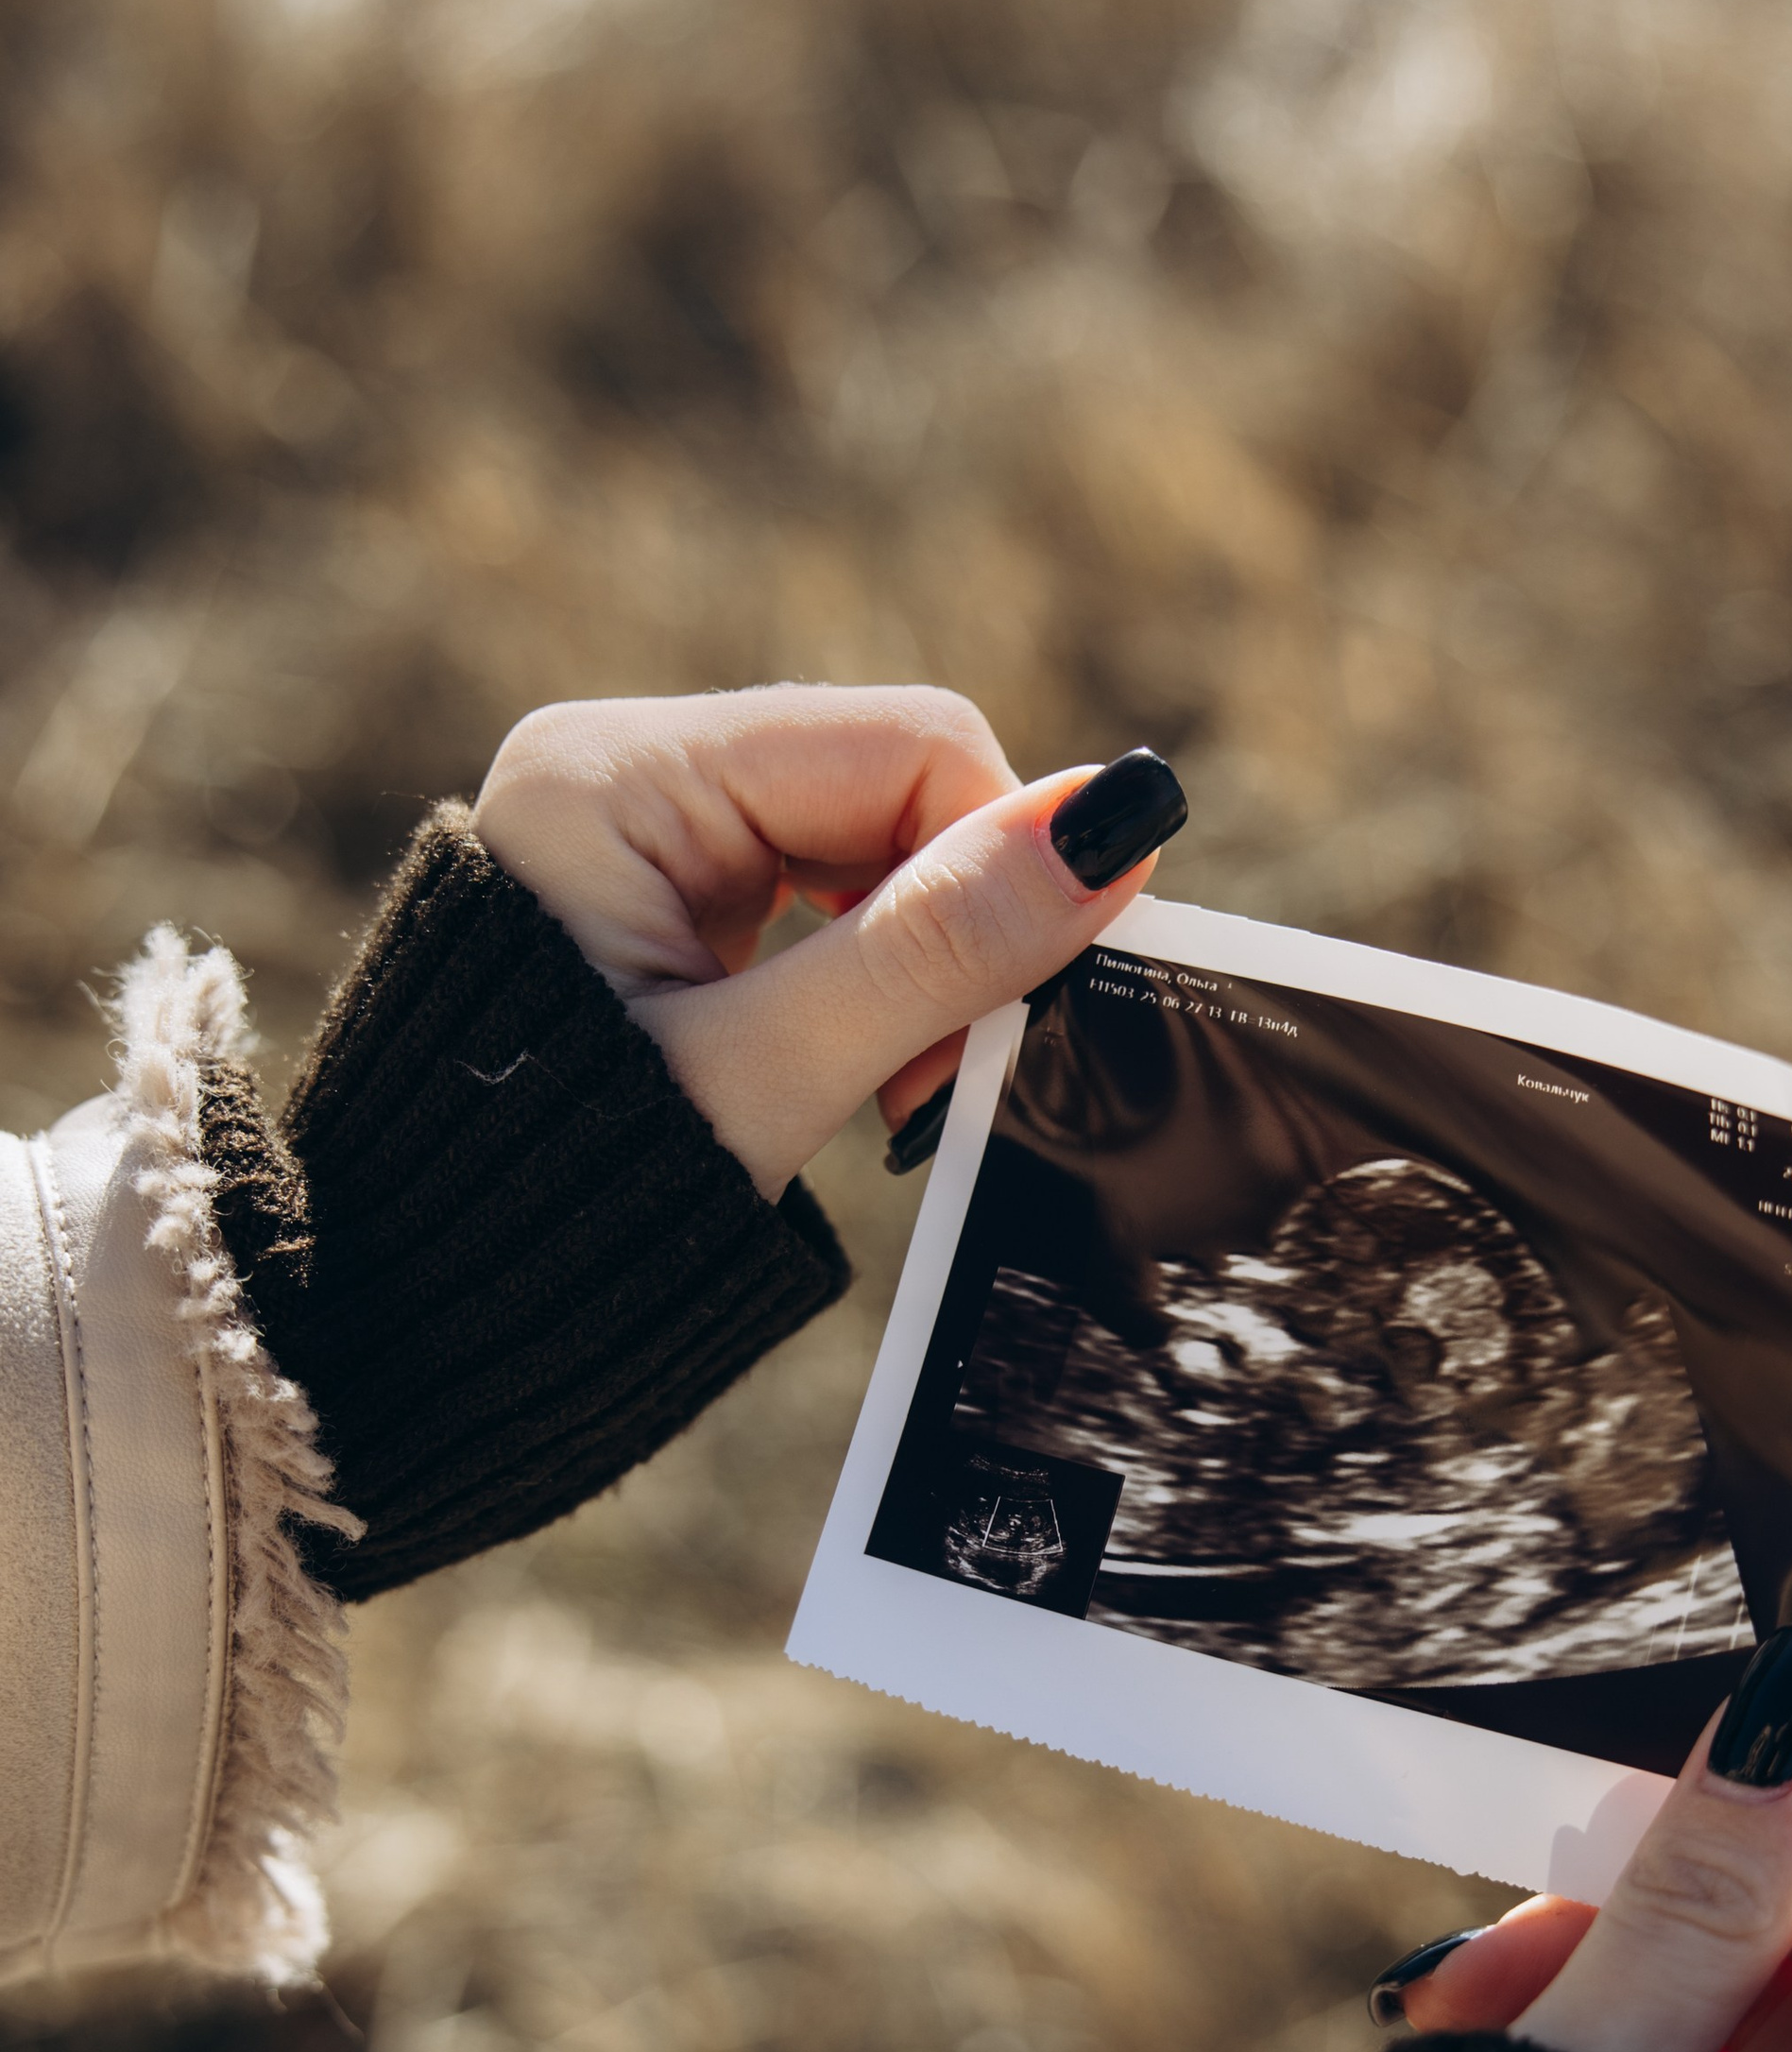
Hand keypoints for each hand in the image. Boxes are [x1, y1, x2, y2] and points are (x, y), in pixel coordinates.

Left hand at [471, 684, 1180, 1195]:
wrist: (417, 1311)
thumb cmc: (560, 1203)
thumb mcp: (764, 1078)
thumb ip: (934, 949)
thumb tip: (1114, 821)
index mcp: (615, 774)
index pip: (906, 741)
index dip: (1000, 861)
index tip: (1000, 1017)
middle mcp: (622, 767)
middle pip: (892, 781)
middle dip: (952, 923)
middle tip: (936, 1076)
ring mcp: (640, 829)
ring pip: (873, 844)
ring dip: (918, 964)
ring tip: (892, 1093)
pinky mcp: (664, 893)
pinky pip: (824, 896)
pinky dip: (870, 982)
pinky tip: (857, 1068)